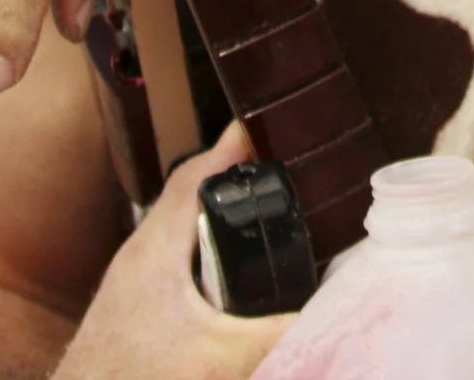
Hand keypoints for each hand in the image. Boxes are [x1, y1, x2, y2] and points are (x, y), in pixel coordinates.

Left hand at [55, 123, 294, 379]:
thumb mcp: (218, 360)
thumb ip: (280, 336)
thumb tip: (339, 317)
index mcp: (156, 248)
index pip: (196, 175)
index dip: (234, 144)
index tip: (268, 119)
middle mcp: (140, 255)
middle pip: (191, 195)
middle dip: (236, 175)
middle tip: (282, 162)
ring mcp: (134, 281)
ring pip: (182, 228)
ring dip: (219, 214)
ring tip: (265, 210)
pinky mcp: (135, 307)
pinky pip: (178, 258)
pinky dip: (208, 250)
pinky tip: (232, 275)